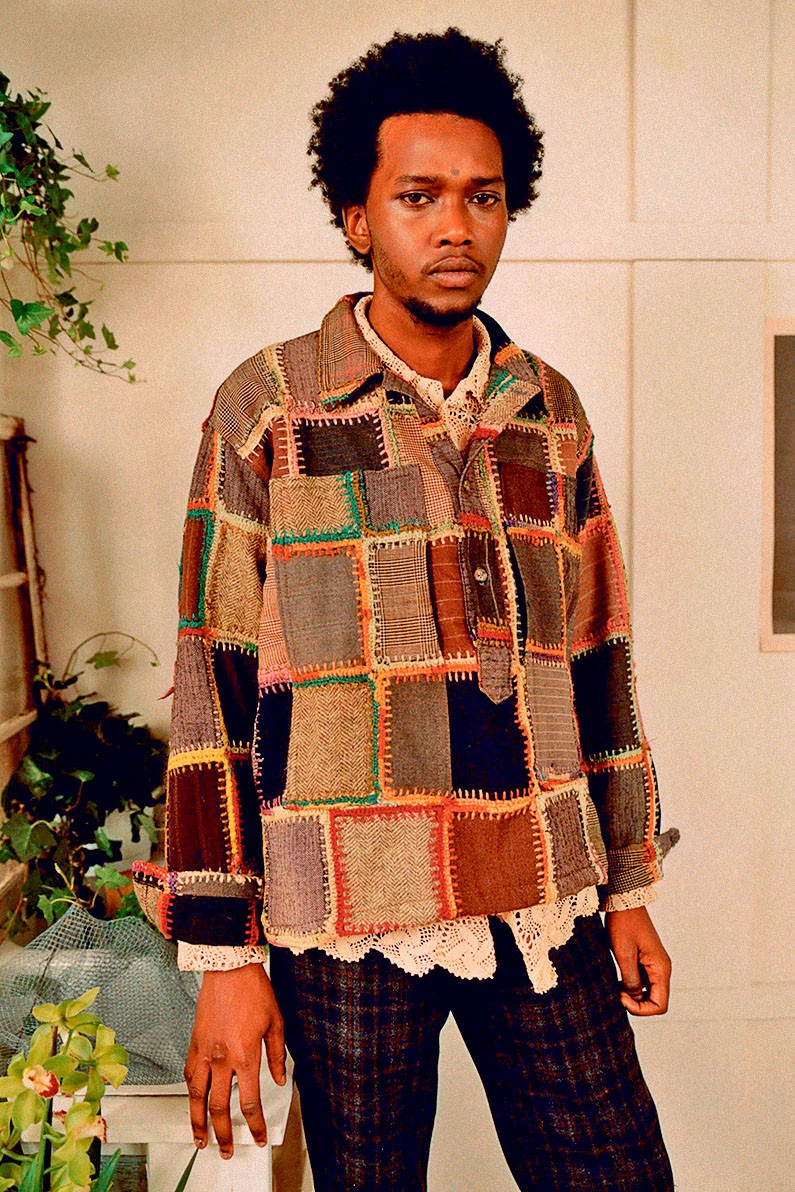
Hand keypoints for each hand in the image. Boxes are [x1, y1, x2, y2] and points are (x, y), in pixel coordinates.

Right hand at [184, 963, 286, 1158]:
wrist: (229, 968)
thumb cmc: (253, 990)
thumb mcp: (276, 1022)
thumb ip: (277, 1055)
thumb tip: (279, 1079)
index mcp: (245, 1054)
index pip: (249, 1102)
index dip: (254, 1124)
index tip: (258, 1136)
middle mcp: (222, 1058)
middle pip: (219, 1107)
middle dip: (223, 1134)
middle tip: (226, 1149)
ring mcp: (204, 1051)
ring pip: (196, 1096)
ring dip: (197, 1121)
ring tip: (200, 1138)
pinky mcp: (194, 1043)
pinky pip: (189, 1074)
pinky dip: (190, 1092)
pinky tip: (193, 1100)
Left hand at [605, 905, 670, 1016]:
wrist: (624, 901)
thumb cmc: (624, 923)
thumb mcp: (624, 953)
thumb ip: (631, 978)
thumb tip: (634, 997)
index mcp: (661, 968)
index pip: (660, 1005)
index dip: (641, 1009)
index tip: (622, 997)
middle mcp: (661, 968)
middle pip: (655, 1001)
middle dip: (636, 1004)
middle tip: (617, 994)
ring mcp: (654, 964)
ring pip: (648, 992)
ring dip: (633, 995)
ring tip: (616, 987)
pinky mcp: (646, 960)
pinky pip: (643, 981)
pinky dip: (631, 985)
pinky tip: (618, 980)